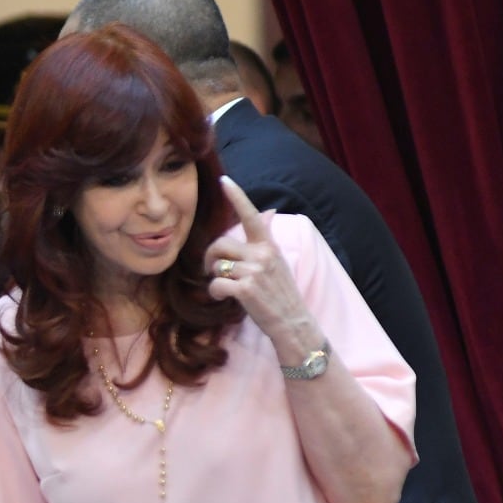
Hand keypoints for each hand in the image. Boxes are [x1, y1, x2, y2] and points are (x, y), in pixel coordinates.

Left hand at [204, 177, 322, 362]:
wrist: (292, 323)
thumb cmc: (281, 293)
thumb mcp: (278, 261)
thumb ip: (266, 239)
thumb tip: (269, 212)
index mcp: (269, 245)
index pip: (251, 215)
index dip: (237, 196)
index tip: (224, 180)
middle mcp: (263, 254)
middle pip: (220, 244)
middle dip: (210, 257)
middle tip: (211, 270)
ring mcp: (255, 271)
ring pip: (216, 265)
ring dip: (215, 278)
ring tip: (227, 287)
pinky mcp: (245, 288)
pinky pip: (215, 284)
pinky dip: (215, 293)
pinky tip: (224, 298)